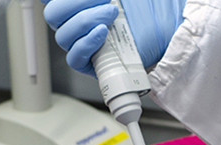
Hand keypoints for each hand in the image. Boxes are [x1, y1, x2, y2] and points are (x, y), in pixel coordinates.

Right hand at [42, 0, 186, 75]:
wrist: (168, 30)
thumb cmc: (148, 7)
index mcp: (79, 3)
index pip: (52, 0)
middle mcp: (77, 21)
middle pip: (53, 14)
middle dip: (74, 3)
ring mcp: (83, 42)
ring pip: (63, 34)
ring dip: (86, 20)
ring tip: (111, 14)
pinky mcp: (92, 63)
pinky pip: (74, 57)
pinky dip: (86, 43)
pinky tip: (102, 33)